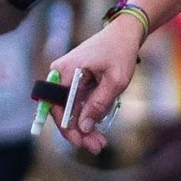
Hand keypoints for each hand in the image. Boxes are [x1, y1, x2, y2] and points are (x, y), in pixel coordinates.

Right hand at [43, 16, 143, 155]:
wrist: (123, 33)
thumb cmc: (120, 53)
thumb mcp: (115, 81)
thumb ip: (98, 104)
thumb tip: (83, 127)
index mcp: (65, 71)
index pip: (57, 106)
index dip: (67, 128)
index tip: (82, 143)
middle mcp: (59, 73)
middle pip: (61, 110)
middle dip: (77, 131)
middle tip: (96, 146)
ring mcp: (65, 76)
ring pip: (69, 109)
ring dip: (82, 127)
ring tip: (99, 142)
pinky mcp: (73, 80)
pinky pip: (75, 102)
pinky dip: (85, 115)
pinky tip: (97, 129)